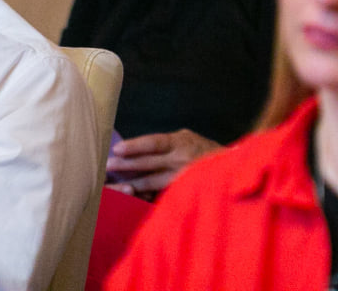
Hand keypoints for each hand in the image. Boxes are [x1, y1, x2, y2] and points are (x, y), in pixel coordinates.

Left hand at [106, 128, 223, 197]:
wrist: (230, 169)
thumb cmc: (202, 151)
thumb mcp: (187, 138)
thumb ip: (166, 144)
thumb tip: (136, 149)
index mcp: (181, 143)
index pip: (155, 143)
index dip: (136, 146)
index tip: (117, 149)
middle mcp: (181, 160)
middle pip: (149, 164)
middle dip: (127, 166)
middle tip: (107, 166)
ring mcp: (182, 179)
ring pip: (151, 183)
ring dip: (131, 184)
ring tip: (112, 185)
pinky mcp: (182, 194)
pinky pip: (159, 196)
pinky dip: (143, 197)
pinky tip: (129, 199)